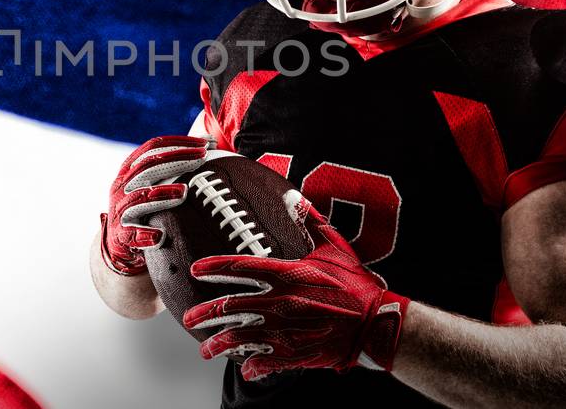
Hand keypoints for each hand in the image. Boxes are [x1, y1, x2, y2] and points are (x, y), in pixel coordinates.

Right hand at [100, 135, 208, 275]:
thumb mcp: (153, 182)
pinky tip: (160, 236)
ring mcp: (120, 209)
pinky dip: (144, 234)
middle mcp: (122, 185)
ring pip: (139, 197)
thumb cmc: (145, 207)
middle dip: (177, 160)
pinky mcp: (120, 234)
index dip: (178, 143)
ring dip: (161, 193)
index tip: (205, 143)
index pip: (153, 147)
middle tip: (202, 158)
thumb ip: (175, 164)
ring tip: (184, 192)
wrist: (120, 242)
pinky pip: (131, 234)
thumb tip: (209, 141)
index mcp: (130, 169)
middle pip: (148, 166)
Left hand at [183, 198, 408, 380]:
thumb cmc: (356, 285)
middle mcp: (280, 301)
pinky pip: (262, 361)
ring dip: (217, 344)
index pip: (240, 265)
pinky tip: (243, 367)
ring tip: (206, 349)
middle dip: (203, 314)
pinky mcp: (294, 353)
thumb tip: (293, 198)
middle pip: (229, 306)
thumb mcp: (334, 247)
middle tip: (189, 318)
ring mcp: (285, 329)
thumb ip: (310, 222)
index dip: (214, 267)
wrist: (376, 324)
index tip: (196, 269)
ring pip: (239, 337)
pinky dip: (249, 365)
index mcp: (287, 273)